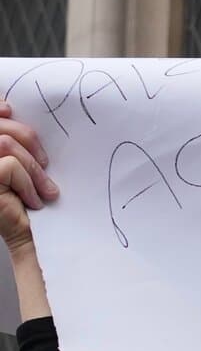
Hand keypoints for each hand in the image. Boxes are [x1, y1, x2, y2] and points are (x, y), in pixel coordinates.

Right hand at [0, 101, 56, 253]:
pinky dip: (27, 183)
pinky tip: (32, 202)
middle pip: (2, 129)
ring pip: (6, 145)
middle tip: (46, 166)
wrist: (27, 240)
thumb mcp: (20, 167)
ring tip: (44, 191)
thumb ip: (13, 142)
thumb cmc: (23, 205)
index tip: (11, 112)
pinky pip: (9, 166)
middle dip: (29, 141)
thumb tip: (9, 109)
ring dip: (33, 169)